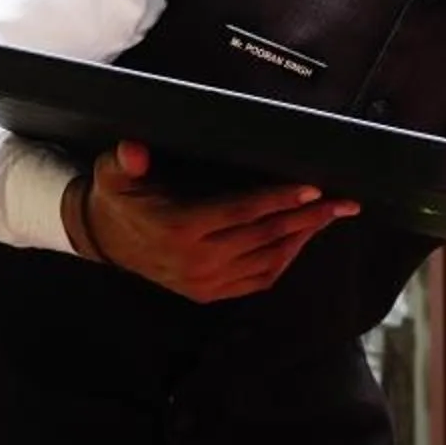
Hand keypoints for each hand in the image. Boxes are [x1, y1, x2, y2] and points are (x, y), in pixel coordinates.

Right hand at [62, 141, 357, 302]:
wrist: (103, 240)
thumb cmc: (118, 199)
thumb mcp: (113, 175)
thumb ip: (126, 161)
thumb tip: (134, 151)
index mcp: (180, 228)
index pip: (242, 212)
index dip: (279, 199)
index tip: (312, 188)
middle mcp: (197, 260)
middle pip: (265, 236)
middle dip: (308, 218)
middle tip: (342, 202)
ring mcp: (206, 282)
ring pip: (269, 260)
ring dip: (303, 238)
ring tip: (330, 216)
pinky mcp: (211, 294)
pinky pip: (259, 279)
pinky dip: (285, 260)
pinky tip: (302, 240)